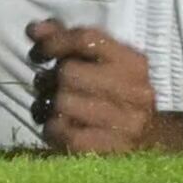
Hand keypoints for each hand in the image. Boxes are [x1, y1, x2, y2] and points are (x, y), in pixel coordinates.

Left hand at [30, 18, 182, 153]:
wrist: (149, 142)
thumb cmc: (116, 95)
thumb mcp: (102, 64)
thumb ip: (68, 41)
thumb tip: (33, 30)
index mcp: (132, 62)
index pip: (88, 39)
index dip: (55, 41)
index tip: (38, 53)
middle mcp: (134, 91)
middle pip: (70, 73)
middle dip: (50, 78)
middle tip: (47, 85)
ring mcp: (125, 124)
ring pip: (63, 104)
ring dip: (46, 105)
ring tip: (49, 106)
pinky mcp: (111, 152)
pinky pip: (66, 135)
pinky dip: (52, 129)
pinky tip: (55, 127)